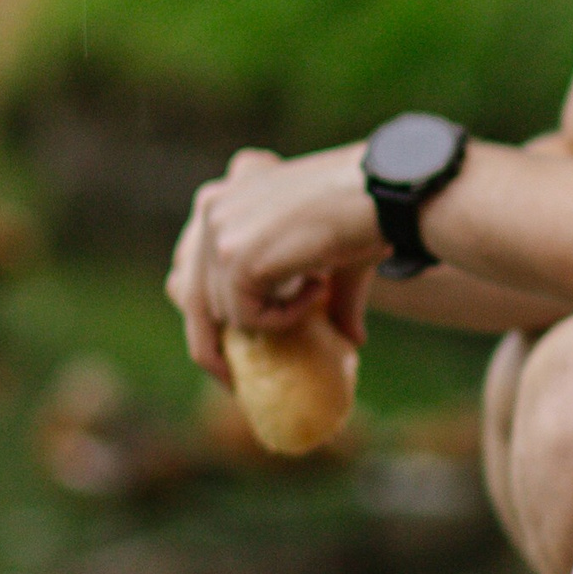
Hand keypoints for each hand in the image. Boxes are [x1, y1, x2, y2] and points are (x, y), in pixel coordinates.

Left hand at [165, 145, 382, 381]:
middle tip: (237, 382)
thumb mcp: (329, 255)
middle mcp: (211, 205)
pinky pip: (246, 317)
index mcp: (224, 195)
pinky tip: (319, 287)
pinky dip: (284, 318)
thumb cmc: (367, 215)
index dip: (206, 312)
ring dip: (270, 321)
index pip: (190, 266)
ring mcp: (218, 229)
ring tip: (320, 293)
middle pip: (187, 293)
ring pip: (220, 311)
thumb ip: (324, 295)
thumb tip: (350, 342)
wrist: (385, 191)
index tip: (231, 352)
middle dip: (209, 344)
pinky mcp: (235, 254)